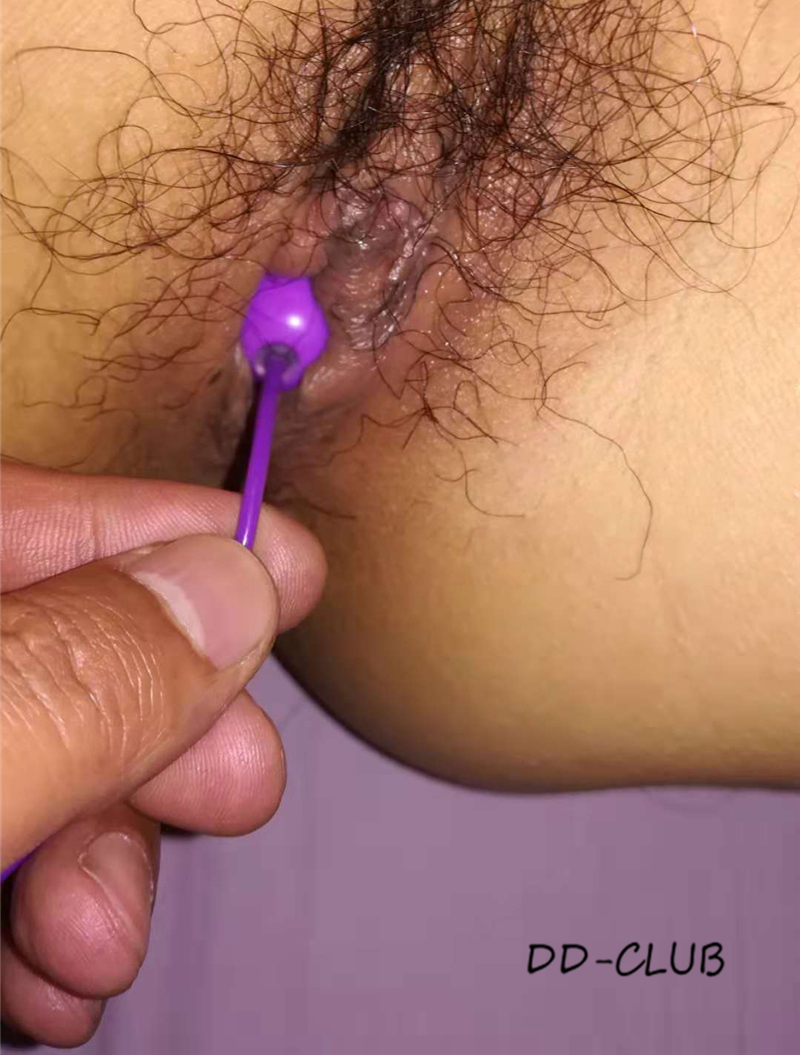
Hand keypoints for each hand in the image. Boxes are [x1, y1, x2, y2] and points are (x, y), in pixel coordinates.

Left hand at [0, 461, 324, 1046]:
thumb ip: (75, 676)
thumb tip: (225, 591)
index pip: (34, 513)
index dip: (169, 531)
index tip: (288, 564)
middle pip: (51, 643)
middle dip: (156, 730)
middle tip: (235, 787)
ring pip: (34, 755)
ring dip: (101, 851)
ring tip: (98, 943)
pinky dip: (40, 907)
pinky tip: (58, 975)